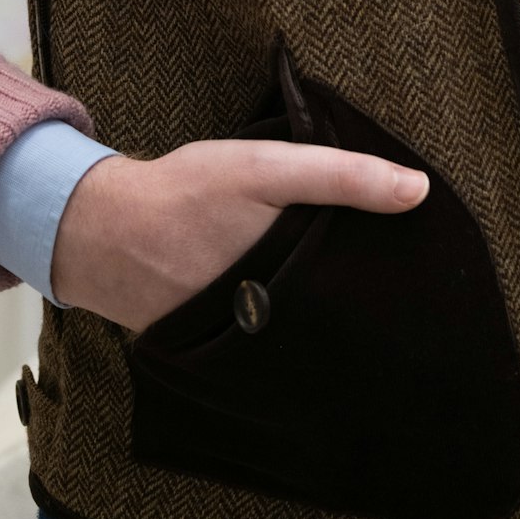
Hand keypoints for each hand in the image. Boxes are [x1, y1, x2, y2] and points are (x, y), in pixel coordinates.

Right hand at [49, 139, 428, 329]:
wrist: (101, 229)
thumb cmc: (189, 193)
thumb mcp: (267, 168)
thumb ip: (341, 176)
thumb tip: (418, 189)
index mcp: (290, 291)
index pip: (359, 314)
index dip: (387, 304)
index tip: (417, 297)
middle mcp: (268, 332)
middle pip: (333, 335)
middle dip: (356, 322)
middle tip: (390, 310)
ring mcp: (238, 348)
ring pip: (299, 345)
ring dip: (319, 332)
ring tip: (351, 317)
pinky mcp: (212, 350)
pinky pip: (260, 348)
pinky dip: (276, 333)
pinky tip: (290, 316)